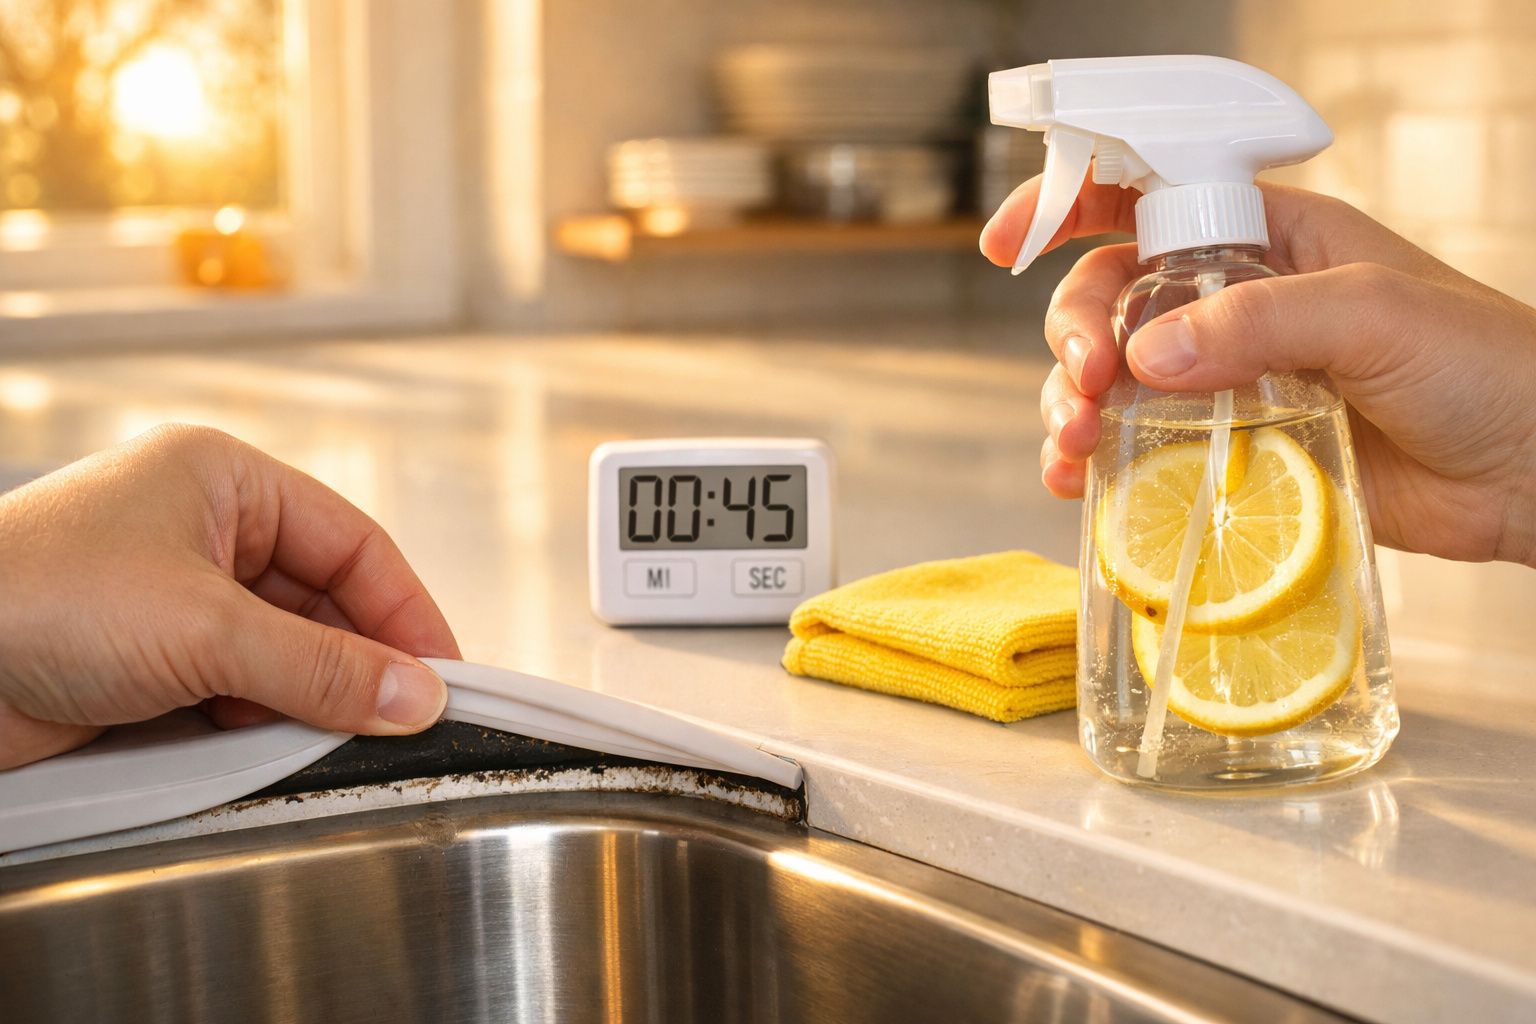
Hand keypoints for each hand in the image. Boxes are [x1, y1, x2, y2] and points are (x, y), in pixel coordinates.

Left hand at [0, 425, 460, 768]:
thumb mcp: (205, 630)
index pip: (353, 542)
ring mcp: (175, 600)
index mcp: (224, 481)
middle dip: (357, 662)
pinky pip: (238, 691)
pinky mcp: (149, 662)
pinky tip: (269, 747)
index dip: (406, 609)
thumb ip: (322, 668)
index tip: (443, 673)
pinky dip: (260, 722)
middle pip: (323, 602)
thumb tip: (413, 695)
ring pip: (283, 652)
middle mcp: (204, 533)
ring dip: (307, 696)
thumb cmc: (30, 596)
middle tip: (401, 717)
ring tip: (333, 735)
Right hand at [980, 177, 1535, 566]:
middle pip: (1108, 298)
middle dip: (1073, 333)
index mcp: (1267, 241)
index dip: (1069, 205)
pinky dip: (1095, 463)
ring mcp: (1226, 383)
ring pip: (1110, 380)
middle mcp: (1232, 307)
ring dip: (1070, 404)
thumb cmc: (1485, 367)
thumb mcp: (1374, 312)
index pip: (1148, 199)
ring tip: (1076, 442)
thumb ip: (1258, 320)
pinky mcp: (1229, 453)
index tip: (1012, 240)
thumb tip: (1148, 355)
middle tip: (1088, 380)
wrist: (1535, 473)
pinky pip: (1138, 450)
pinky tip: (1079, 480)